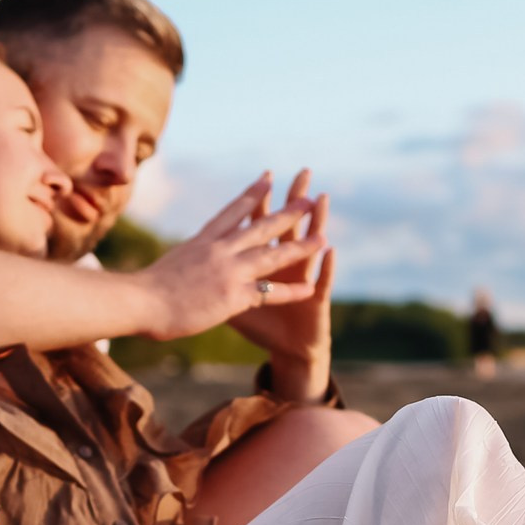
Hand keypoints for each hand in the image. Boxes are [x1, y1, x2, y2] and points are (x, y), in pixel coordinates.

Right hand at [133, 173, 328, 340]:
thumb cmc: (141, 290)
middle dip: (287, 211)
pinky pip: (269, 292)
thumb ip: (183, 261)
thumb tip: (180, 261)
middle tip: (307, 197)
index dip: (252, 194)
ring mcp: (228, 271)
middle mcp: (218, 250)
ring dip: (300, 246)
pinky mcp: (232, 295)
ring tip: (323, 236)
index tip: (268, 177)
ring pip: (272, 254)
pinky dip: (291, 291)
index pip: (231, 212)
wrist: (139, 301)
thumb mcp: (167, 266)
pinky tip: (310, 288)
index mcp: (201, 241)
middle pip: (260, 226)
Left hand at [227, 169, 334, 401]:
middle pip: (288, 229)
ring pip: (309, 248)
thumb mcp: (231, 305)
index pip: (260, 228)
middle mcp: (288, 267)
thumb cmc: (262, 328)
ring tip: (322, 199)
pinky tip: (331, 250)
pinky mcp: (317, 302)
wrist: (291, 352)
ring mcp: (304, 281)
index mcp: (265, 265)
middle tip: (303, 171)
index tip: (265, 176)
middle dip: (293, 200)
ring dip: (316, 223)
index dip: (261, 205)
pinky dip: (326, 268)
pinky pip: (322, 283)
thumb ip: (218, 284)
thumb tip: (193, 269)